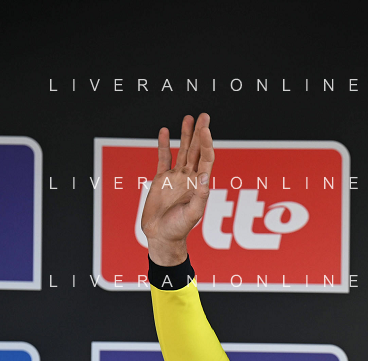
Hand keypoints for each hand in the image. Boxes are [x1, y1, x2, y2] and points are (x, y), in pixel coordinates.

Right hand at [141, 113, 214, 265]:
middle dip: (200, 133)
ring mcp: (175, 177)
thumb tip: (204, 176)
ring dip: (186, 135)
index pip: (206, 159)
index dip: (206, 144)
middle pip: (196, 150)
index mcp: (199, 185)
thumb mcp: (192, 214)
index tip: (205, 129)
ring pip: (182, 151)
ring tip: (189, 118)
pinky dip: (165, 145)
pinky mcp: (161, 180)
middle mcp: (189, 178)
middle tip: (204, 115)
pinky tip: (166, 132)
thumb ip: (199, 196)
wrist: (162, 237)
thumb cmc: (179, 229)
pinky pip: (164, 158)